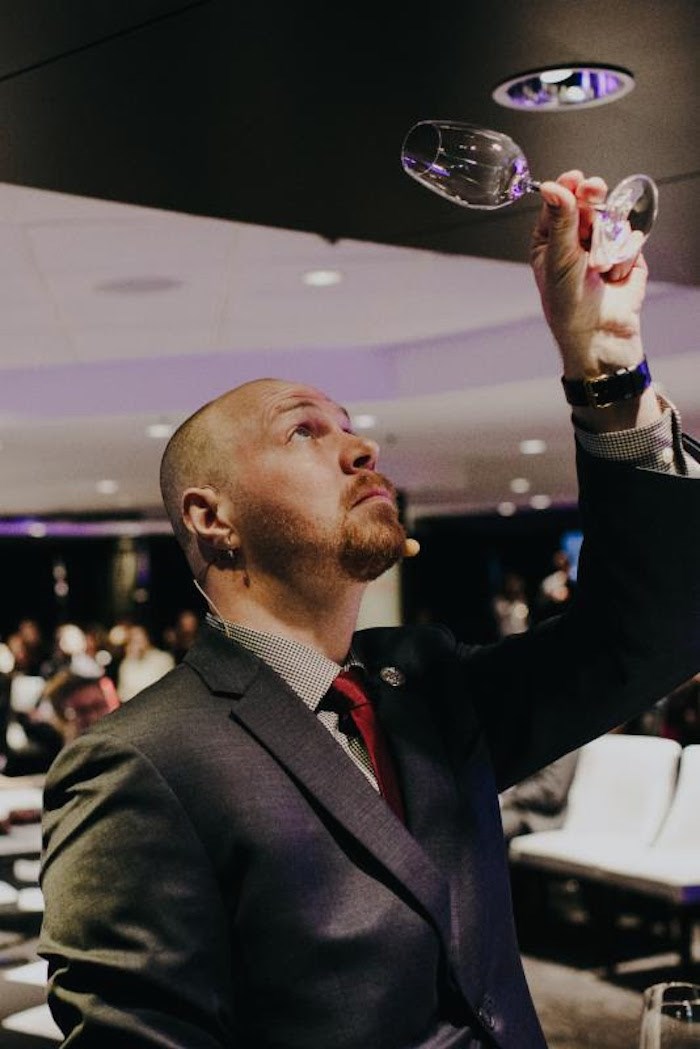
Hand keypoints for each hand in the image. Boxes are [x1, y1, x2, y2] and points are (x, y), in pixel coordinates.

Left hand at [531, 170, 647, 378]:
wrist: (600, 335)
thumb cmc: (569, 304)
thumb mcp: (559, 259)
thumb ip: (561, 220)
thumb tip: (552, 186)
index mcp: (551, 239)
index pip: (559, 203)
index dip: (568, 188)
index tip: (575, 178)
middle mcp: (576, 239)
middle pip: (588, 203)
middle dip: (592, 199)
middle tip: (594, 190)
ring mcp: (603, 245)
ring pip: (612, 220)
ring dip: (607, 243)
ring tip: (598, 269)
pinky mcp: (627, 255)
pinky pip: (631, 239)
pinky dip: (624, 257)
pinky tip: (614, 277)